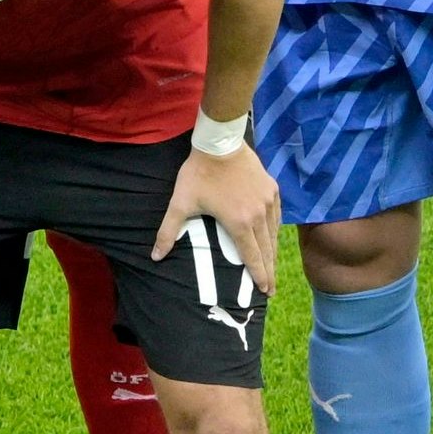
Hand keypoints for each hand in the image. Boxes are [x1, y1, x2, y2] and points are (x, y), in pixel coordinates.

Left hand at [156, 146, 281, 297]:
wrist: (220, 143)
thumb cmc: (199, 174)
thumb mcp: (180, 203)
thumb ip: (168, 232)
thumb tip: (155, 256)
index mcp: (238, 223)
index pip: (252, 256)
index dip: (259, 275)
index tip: (265, 290)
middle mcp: (258, 215)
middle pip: (266, 250)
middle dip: (269, 271)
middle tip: (271, 289)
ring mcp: (268, 201)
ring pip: (273, 234)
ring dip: (273, 252)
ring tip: (272, 267)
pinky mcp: (272, 189)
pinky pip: (277, 216)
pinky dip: (275, 230)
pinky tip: (272, 237)